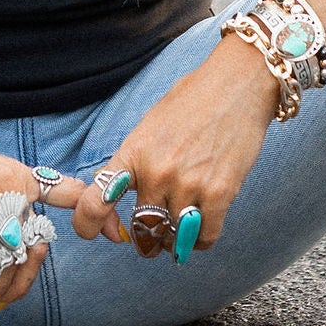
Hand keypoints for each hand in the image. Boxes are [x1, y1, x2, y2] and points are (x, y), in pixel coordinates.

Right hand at [0, 131, 89, 313]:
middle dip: (17, 285)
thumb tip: (24, 239)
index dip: (96, 212)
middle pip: (30, 248)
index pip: (68, 192)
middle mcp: (13, 187)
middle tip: (0, 303)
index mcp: (23, 178)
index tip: (116, 236)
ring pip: (6, 259)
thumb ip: (11, 198)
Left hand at [71, 36, 275, 251]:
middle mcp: (156, 172)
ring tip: (179, 233)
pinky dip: (200, 241)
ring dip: (175, 240)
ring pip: (173, 237)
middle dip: (145, 237)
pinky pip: (204, 237)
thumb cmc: (192, 101)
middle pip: (141, 226)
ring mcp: (188, 184)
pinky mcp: (219, 193)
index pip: (96, 200)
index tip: (94, 232)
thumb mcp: (149, 126)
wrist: (237, 84)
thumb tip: (117, 195)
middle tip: (152, 237)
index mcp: (133, 152)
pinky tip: (200, 232)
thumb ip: (134, 161)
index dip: (88, 224)